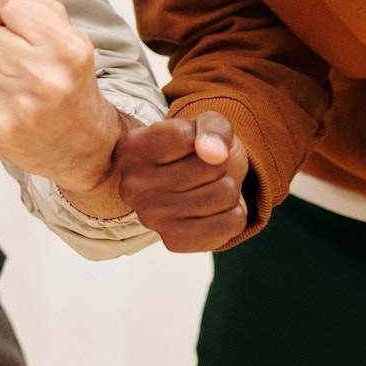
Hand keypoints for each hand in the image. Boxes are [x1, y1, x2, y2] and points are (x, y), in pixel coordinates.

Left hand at [0, 0, 129, 216]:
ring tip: (25, 89)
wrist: (86, 146)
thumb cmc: (71, 81)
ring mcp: (20, 107)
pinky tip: (13, 107)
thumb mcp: (64, 31)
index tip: (35, 39)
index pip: (12, 8)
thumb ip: (20, 3)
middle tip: (32, 70)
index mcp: (68, 48)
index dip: (18, 21)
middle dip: (7, 48)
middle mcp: (45, 78)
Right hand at [113, 109, 249, 251]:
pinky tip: (214, 209)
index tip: (191, 143)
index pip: (184, 136)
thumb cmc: (192, 149)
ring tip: (207, 188)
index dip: (202, 136)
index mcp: (131, 150)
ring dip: (227, 187)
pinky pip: (233, 221)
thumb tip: (215, 154)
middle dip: (218, 164)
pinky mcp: (175, 241)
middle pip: (211, 167)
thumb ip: (212, 127)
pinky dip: (235, 211)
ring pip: (225, 193)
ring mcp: (152, 218)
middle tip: (201, 170)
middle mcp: (132, 187)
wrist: (190, 185)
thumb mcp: (203, 123)